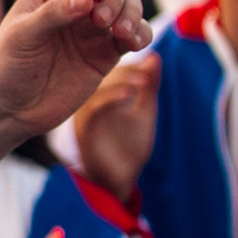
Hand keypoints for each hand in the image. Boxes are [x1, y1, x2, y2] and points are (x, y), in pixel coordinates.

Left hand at [0, 0, 151, 136]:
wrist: (14, 108)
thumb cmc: (8, 66)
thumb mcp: (22, 36)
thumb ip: (52, 14)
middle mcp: (77, 3)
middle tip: (101, 21)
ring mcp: (95, 27)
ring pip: (130, 4)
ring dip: (133, 12)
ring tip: (121, 34)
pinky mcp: (108, 52)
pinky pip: (136, 34)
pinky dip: (142, 33)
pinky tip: (134, 43)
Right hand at [71, 55, 157, 201]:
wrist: (121, 180)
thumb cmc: (129, 146)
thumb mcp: (144, 111)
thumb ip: (148, 86)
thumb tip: (154, 57)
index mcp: (100, 93)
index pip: (111, 68)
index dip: (131, 63)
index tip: (151, 65)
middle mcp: (87, 100)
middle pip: (102, 74)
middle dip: (127, 69)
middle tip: (148, 72)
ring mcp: (83, 115)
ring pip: (97, 88)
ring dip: (122, 82)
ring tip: (143, 83)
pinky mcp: (84, 130)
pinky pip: (94, 109)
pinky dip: (112, 99)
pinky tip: (131, 96)